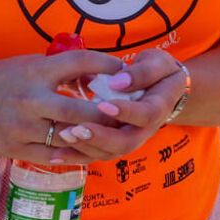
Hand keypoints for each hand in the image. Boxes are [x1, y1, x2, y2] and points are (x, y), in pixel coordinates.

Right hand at [0, 48, 124, 166]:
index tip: (125, 71)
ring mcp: (23, 127)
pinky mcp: (16, 149)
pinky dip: (73, 152)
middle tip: (126, 114)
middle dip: (106, 114)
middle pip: (78, 110)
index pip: (79, 62)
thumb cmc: (2, 79)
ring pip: (68, 136)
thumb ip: (62, 69)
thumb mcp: (31, 64)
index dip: (106, 66)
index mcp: (36, 72)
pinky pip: (52, 154)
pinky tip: (89, 150)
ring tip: (113, 133)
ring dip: (93, 136)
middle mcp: (31, 99)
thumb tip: (101, 71)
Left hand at [54, 48, 188, 154]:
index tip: (103, 104)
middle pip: (125, 143)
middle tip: (77, 128)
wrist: (163, 88)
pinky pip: (95, 155)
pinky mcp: (113, 144)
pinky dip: (76, 156)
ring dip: (85, 147)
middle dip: (100, 137)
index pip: (145, 115)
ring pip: (108, 153)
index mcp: (158, 108)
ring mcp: (128, 139)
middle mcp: (144, 130)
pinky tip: (55, 155)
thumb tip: (118, 81)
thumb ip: (143, 71)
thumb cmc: (159, 71)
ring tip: (64, 135)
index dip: (125, 112)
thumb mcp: (158, 63)